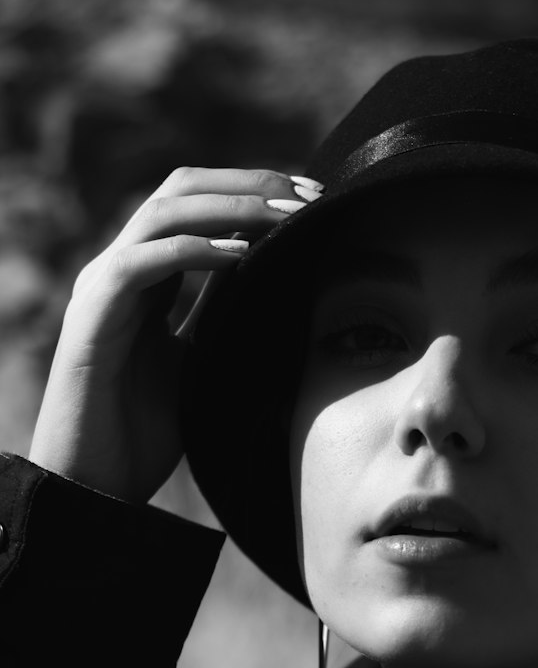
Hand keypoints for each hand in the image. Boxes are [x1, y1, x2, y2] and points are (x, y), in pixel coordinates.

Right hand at [28, 167, 318, 503]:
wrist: (93, 484)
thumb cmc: (141, 433)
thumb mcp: (200, 363)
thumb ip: (223, 318)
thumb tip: (282, 291)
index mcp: (146, 278)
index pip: (197, 205)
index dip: (253, 192)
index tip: (313, 198)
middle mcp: (121, 269)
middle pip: (181, 189)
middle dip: (248, 183)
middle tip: (308, 192)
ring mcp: (103, 287)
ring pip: (163, 212)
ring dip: (230, 206)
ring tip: (286, 214)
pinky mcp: (94, 315)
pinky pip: (143, 263)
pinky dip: (193, 250)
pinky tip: (242, 255)